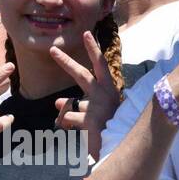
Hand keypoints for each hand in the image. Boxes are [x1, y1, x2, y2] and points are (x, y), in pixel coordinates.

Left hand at [50, 30, 118, 160]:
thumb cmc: (113, 127)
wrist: (126, 146)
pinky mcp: (91, 122)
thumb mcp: (98, 112)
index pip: (101, 65)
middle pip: (80, 74)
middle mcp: (104, 95)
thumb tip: (55, 102)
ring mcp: (97, 107)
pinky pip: (68, 120)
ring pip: (68, 106)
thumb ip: (78, 105)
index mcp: (109, 89)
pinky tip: (79, 134)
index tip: (86, 34)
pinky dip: (67, 126)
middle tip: (52, 49)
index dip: (93, 49)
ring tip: (72, 125)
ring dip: (66, 115)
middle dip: (65, 61)